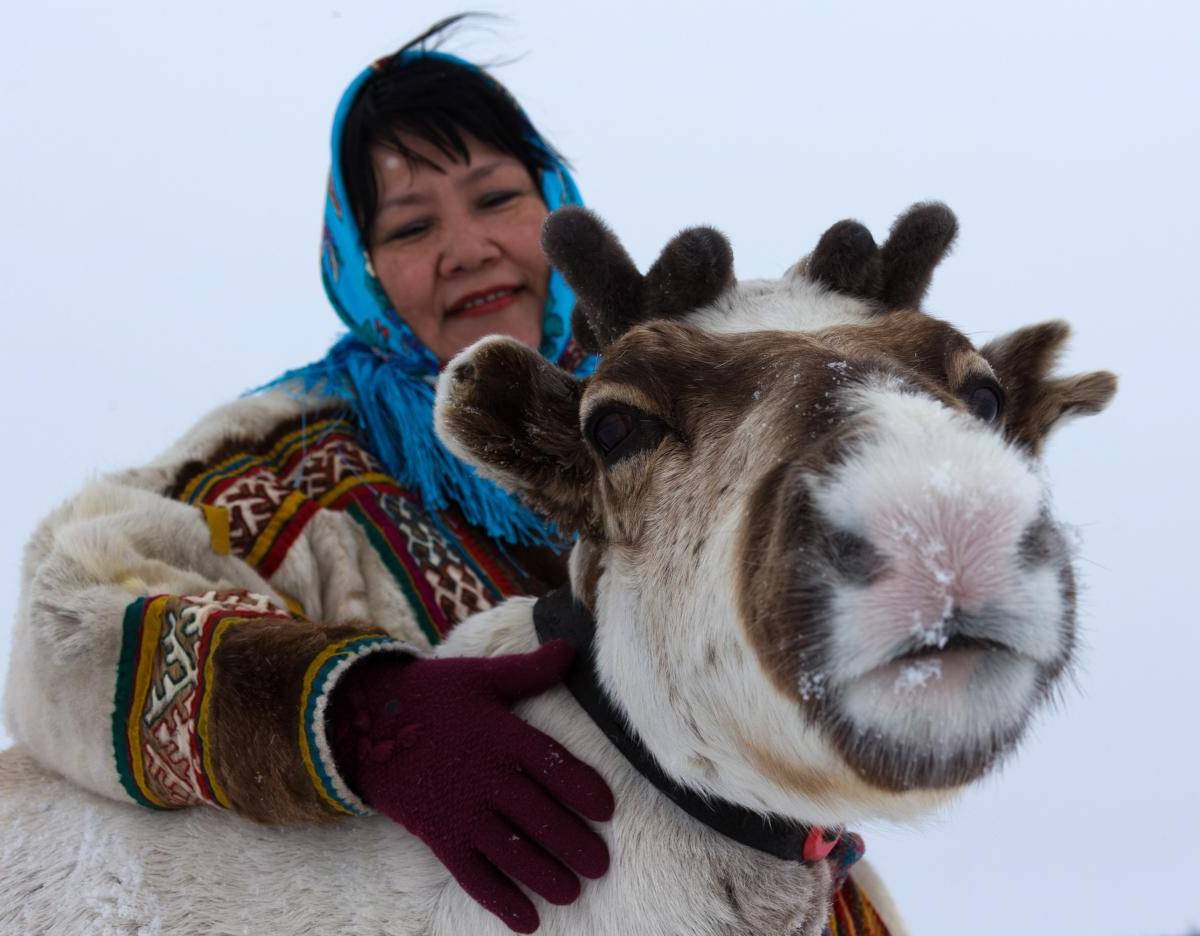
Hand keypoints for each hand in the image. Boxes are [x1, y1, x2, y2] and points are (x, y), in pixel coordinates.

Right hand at [327, 641, 614, 932]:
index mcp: (499, 733)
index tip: (607, 810)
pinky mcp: (438, 835)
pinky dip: (499, 899)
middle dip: (572, 842)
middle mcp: (484, 775)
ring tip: (572, 892)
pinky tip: (527, 922)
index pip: (550, 763)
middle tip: (601, 865)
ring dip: (544, 875)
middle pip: (537, 815)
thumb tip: (572, 648)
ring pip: (510, 850)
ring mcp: (460, 809)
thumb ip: (529, 671)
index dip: (581, 787)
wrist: (360, 722)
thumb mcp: (480, 677)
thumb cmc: (431, 696)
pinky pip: (472, 874)